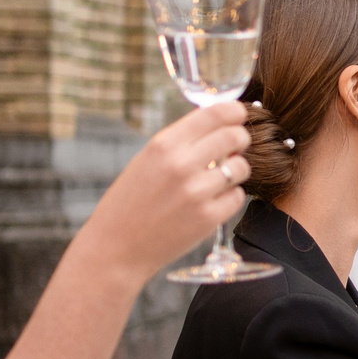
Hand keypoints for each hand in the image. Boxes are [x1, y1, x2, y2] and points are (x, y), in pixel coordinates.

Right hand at [79, 100, 250, 284]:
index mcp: (164, 144)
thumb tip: (219, 124)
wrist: (116, 247)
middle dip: (240, 140)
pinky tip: (212, 201)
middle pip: (235, 136)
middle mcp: (182, 164)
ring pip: (241, 167)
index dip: (234, 111)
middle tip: (233, 149)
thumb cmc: (131, 201)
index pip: (215, 113)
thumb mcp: (147, 160)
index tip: (239, 114)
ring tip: (218, 178)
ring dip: (236, 171)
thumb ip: (181, 142)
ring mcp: (197, 192)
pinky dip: (230, 197)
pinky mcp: (208, 218)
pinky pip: (237, 197)